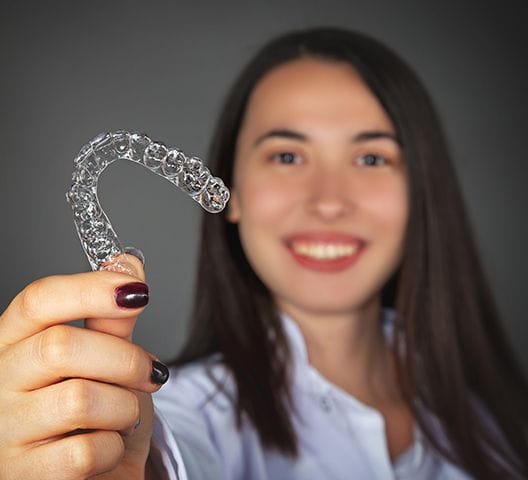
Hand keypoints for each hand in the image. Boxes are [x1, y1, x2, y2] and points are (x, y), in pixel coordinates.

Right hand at [0, 254, 165, 478]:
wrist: (101, 475)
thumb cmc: (101, 412)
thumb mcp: (109, 359)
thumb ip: (113, 317)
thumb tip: (128, 264)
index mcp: (15, 341)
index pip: (39, 299)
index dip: (91, 288)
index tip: (138, 291)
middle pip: (61, 345)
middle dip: (125, 359)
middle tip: (151, 372)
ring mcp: (4, 431)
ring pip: (78, 399)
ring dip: (124, 406)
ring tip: (124, 414)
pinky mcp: (23, 476)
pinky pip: (83, 452)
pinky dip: (113, 447)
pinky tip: (107, 447)